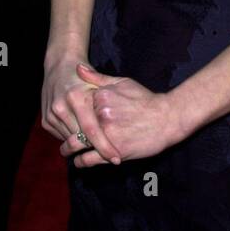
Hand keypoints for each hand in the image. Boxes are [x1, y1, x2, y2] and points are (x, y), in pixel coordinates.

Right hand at [42, 53, 121, 164]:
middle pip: (81, 139)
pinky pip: (62, 136)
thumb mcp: (99, 84)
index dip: (104, 147)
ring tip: (98, 143)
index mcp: (76, 98)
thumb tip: (125, 121)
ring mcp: (51, 115)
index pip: (92, 130)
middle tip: (111, 155)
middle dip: (95, 149)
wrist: (59, 66)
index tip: (117, 159)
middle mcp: (61, 107)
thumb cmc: (84, 77)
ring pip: (71, 140)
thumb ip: (110, 101)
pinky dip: (73, 137)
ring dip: (84, 144)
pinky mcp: (45, 121)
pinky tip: (82, 133)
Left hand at [59, 63, 183, 167]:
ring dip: (68, 149)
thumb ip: (97, 78)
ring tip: (65, 152)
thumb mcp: (122, 82)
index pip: (76, 107)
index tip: (65, 119)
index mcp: (100, 97)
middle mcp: (100, 115)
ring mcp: (106, 134)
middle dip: (65, 133)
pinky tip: (79, 162)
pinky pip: (89, 159)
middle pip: (74, 126)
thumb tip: (77, 68)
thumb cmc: (145, 99)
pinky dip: (81, 162)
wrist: (167, 118)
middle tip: (62, 139)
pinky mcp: (112, 151)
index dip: (70, 115)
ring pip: (77, 144)